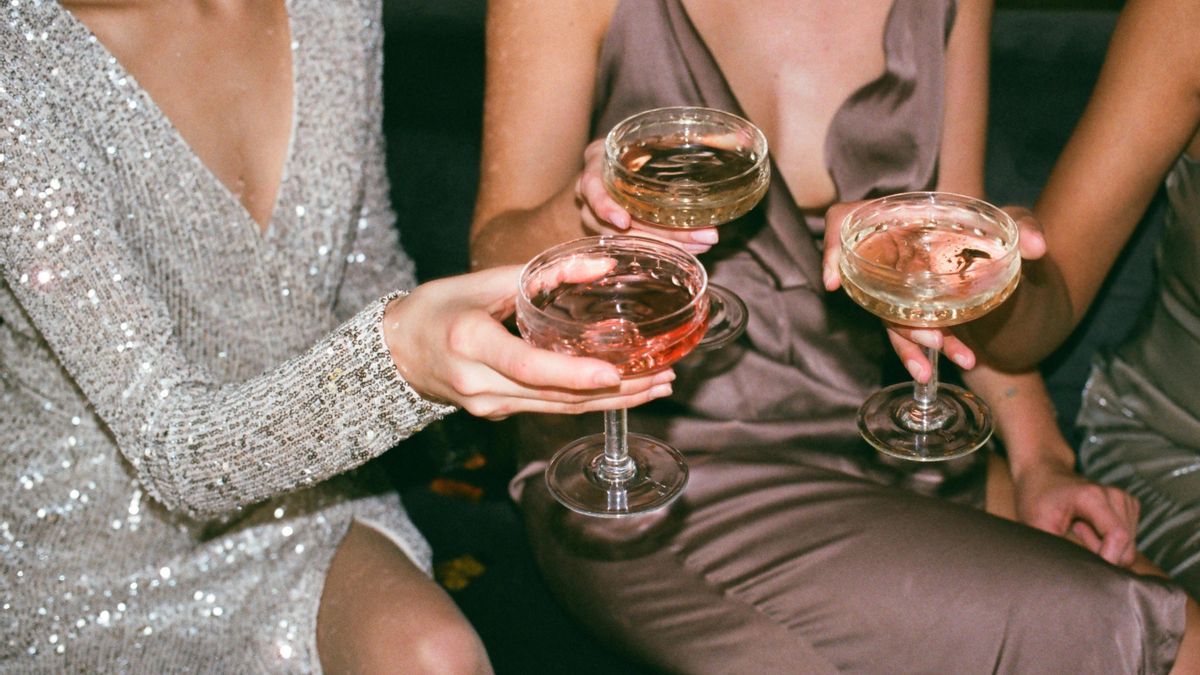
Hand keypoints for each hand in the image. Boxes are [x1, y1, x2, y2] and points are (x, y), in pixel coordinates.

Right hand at [382, 265, 674, 419]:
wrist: (395, 351)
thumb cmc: (438, 306)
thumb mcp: (484, 280)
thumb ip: (544, 274)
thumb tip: (604, 264)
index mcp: (469, 341)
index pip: (527, 366)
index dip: (572, 374)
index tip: (613, 374)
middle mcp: (479, 383)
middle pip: (554, 397)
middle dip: (615, 392)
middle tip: (662, 377)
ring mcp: (487, 406)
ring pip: (558, 409)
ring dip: (612, 402)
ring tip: (657, 386)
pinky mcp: (497, 413)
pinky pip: (548, 409)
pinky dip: (588, 401)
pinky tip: (623, 392)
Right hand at [575, 139, 718, 254]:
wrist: (624, 162)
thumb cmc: (639, 146)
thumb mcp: (656, 135)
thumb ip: (694, 138)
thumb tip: (742, 134)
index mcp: (598, 163)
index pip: (590, 187)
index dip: (605, 206)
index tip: (624, 221)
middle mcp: (593, 194)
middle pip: (617, 223)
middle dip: (661, 233)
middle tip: (703, 236)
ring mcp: (600, 218)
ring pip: (629, 240)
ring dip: (667, 245)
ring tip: (703, 243)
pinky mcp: (616, 233)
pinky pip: (636, 247)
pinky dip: (665, 248)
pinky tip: (691, 250)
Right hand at [821, 201, 1047, 381]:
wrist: (1015, 260)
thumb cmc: (1000, 230)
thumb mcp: (1012, 220)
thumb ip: (1024, 226)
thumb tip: (1038, 247)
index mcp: (901, 219)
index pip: (845, 221)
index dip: (833, 248)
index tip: (832, 282)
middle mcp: (891, 251)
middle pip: (868, 284)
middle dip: (897, 319)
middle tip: (933, 340)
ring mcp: (898, 284)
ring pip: (889, 317)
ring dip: (913, 344)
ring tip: (949, 361)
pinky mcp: (913, 309)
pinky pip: (908, 332)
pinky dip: (927, 351)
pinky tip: (956, 363)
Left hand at [1012, 455, 1139, 567]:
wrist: (1041, 472)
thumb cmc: (1035, 498)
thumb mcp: (1035, 525)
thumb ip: (1056, 550)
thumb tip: (1069, 578)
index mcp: (1094, 497)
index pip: (1118, 537)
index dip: (1107, 560)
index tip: (1085, 567)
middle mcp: (1115, 496)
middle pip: (1126, 548)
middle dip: (1102, 555)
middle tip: (1073, 535)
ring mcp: (1125, 500)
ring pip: (1128, 547)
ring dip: (1104, 548)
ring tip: (1077, 528)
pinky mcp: (1128, 506)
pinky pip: (1128, 540)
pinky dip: (1109, 541)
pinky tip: (1088, 526)